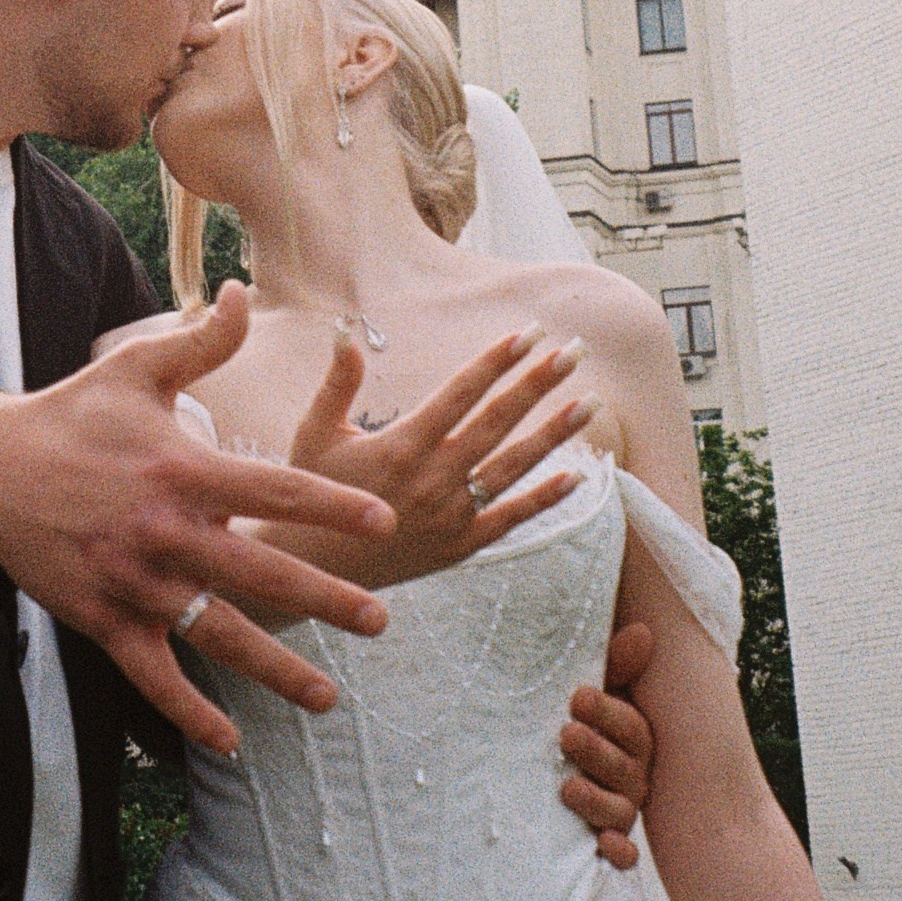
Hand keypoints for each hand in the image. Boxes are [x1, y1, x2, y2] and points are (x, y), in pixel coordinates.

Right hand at [0, 284, 397, 756]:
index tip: (382, 521)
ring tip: (329, 697)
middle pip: (259, 573)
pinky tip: (231, 742)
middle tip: (379, 620)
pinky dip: (190, 713)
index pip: (273, 490)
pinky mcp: (104, 620)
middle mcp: (166, 532)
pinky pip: (154, 676)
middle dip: (325, 599)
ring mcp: (135, 583)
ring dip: (275, 670)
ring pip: (217, 636)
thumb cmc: (73, 415)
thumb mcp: (136, 368)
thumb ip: (201, 341)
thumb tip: (244, 292)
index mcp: (182, 469)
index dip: (332, 505)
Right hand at [256, 323, 599, 593]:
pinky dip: (545, 498)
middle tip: (574, 350)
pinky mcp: (460, 545)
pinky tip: (579, 475)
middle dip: (538, 383)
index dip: (497, 360)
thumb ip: (337, 382)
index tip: (529, 333)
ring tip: (589, 401)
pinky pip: (512, 518)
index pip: (462, 392)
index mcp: (402, 444)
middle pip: (498, 421)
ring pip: (515, 466)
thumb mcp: (316, 432)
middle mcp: (433, 477)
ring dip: (555, 432)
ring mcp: (452, 514)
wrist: (314, 570)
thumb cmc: (312, 493)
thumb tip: (344, 331)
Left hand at [559, 618, 654, 870]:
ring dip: (596, 800)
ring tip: (566, 787)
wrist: (543, 767)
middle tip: (566, 734)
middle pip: (624, 768)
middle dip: (596, 751)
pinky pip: (623, 854)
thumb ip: (615, 664)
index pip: (631, 726)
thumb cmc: (575, 720)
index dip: (607, 713)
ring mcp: (621, 810)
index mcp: (634, 738)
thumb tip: (644, 632)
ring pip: (620, 811)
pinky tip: (600, 846)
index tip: (578, 697)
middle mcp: (633, 776)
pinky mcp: (606, 841)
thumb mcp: (590, 692)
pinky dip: (616, 852)